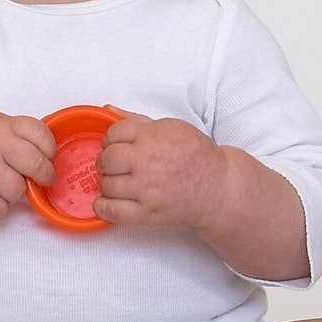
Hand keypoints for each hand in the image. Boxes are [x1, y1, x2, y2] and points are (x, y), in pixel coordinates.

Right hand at [0, 109, 54, 220]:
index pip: (41, 134)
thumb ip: (15, 131)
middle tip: (38, 179)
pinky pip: (1, 209)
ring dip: (13, 194)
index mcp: (0, 124)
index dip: (49, 150)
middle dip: (43, 176)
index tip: (46, 157)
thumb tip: (47, 149)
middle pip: (37, 165)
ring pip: (19, 191)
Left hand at [92, 104, 225, 227]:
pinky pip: (113, 211)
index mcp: (153, 136)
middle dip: (105, 161)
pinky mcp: (148, 212)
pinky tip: (105, 202)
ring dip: (106, 183)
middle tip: (113, 165)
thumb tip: (109, 109)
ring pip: (106, 185)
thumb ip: (137, 120)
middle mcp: (147, 161)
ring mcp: (146, 188)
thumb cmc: (197, 156)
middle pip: (106, 159)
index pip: (113, 133)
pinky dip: (103, 207)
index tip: (114, 145)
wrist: (218, 187)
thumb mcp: (171, 128)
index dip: (110, 139)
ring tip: (117, 182)